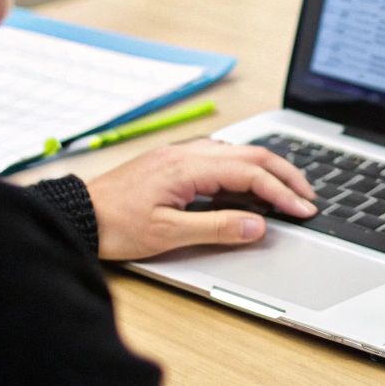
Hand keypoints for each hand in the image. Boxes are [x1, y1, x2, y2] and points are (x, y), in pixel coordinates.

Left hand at [85, 140, 315, 260]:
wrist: (76, 214)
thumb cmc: (115, 225)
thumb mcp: (168, 234)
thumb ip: (217, 227)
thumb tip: (257, 225)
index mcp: (188, 167)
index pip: (250, 174)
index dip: (282, 192)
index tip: (303, 210)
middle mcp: (186, 153)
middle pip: (251, 154)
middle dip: (286, 174)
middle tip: (308, 196)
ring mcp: (179, 154)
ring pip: (237, 152)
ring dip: (267, 168)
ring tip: (287, 189)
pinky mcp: (173, 161)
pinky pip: (220, 155)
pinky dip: (245, 167)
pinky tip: (249, 183)